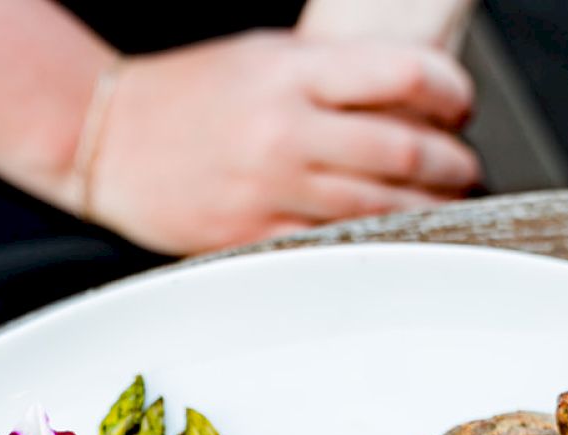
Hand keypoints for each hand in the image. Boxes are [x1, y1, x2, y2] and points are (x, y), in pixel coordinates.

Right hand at [85, 31, 480, 254]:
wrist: (103, 137)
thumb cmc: (183, 95)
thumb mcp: (261, 57)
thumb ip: (329, 76)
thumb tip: (406, 98)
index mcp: (292, 73)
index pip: (403, 76)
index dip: (450, 93)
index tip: (460, 107)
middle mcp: (285, 129)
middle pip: (404, 150)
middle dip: (452, 163)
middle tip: (464, 167)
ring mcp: (269, 187)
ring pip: (379, 206)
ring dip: (426, 209)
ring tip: (442, 204)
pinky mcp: (251, 233)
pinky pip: (332, 244)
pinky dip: (373, 242)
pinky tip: (391, 237)